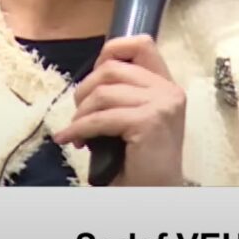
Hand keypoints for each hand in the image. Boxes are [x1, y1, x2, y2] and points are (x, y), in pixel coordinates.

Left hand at [52, 34, 185, 185]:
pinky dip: (78, 129)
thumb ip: (124, 93)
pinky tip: (70, 139)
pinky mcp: (149, 122)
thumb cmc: (141, 160)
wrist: (155, 194)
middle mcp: (168, 91)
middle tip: (78, 113)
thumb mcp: (135, 116)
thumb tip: (90, 79)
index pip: (142, 44)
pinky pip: (101, 118)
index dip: (112, 50)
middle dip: (85, 89)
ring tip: (77, 132)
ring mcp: (161, 105)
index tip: (94, 75)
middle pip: (112, 68)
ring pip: (103, 93)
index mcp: (167, 86)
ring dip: (80, 113)